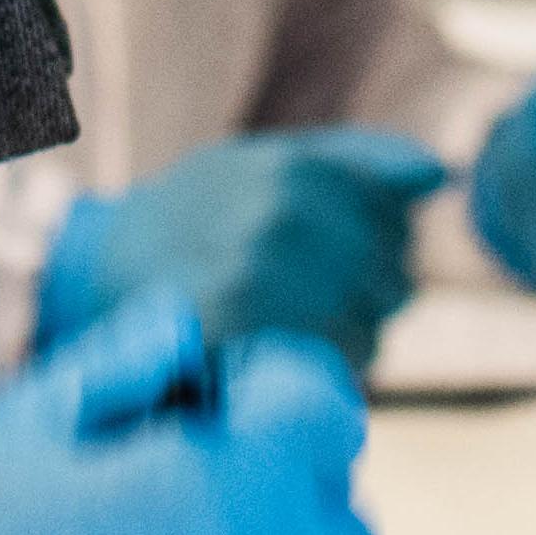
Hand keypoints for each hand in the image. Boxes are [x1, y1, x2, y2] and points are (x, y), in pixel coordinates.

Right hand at [35, 128, 445, 376]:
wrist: (97, 274)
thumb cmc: (194, 216)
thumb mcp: (263, 164)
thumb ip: (355, 162)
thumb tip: (439, 175)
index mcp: (294, 171)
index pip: (394, 219)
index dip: (378, 243)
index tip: (333, 252)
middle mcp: (284, 219)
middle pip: (393, 280)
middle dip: (370, 297)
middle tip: (310, 300)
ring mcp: (263, 280)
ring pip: (371, 331)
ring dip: (349, 340)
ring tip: (293, 327)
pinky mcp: (244, 341)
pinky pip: (328, 369)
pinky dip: (319, 371)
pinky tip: (284, 355)